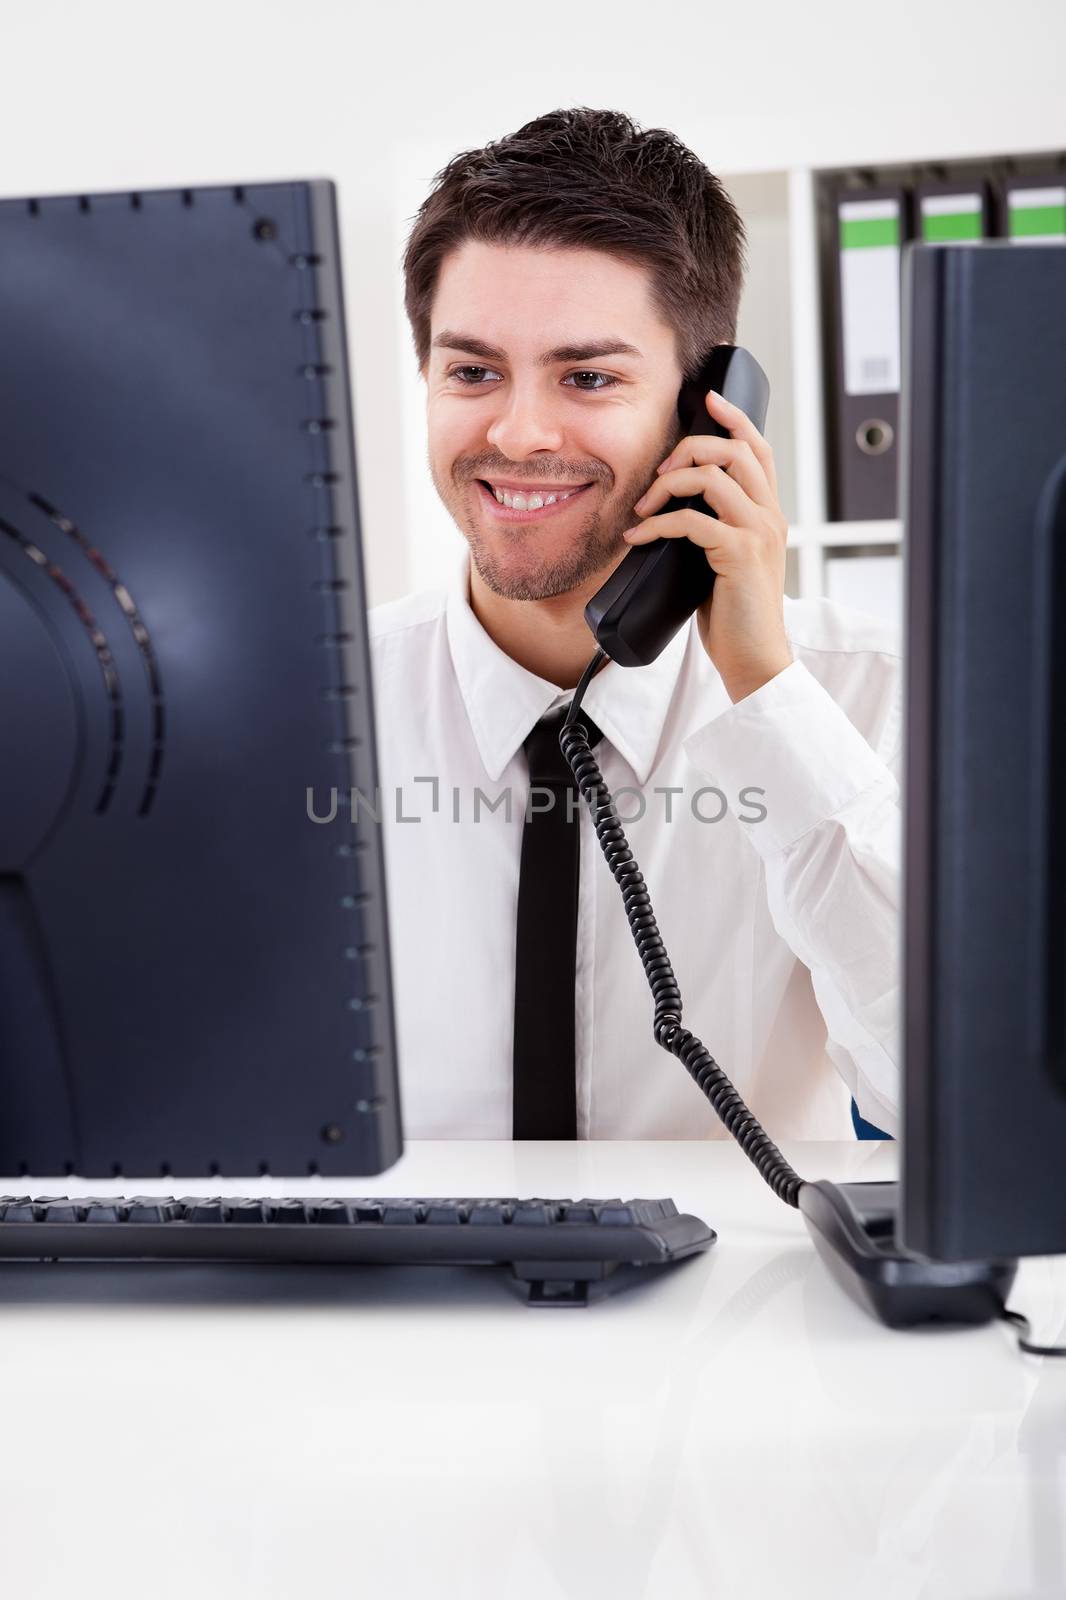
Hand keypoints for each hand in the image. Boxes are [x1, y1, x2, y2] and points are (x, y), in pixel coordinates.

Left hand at [622, 389, 791, 702]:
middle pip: (735, 450)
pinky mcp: (739, 555)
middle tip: (658, 474)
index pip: (758, 449)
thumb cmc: (734, 614)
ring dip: (668, 484)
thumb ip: (712, 530)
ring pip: (714, 477)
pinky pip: (692, 521)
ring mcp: (758, 534)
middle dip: (689, 448)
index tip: (707, 399)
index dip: (734, 418)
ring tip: (644, 506)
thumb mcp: (725, 561)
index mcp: (769, 513)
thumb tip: (671, 509)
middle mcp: (770, 516)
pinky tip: (638, 537)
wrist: (754, 657)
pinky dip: (658, 523)